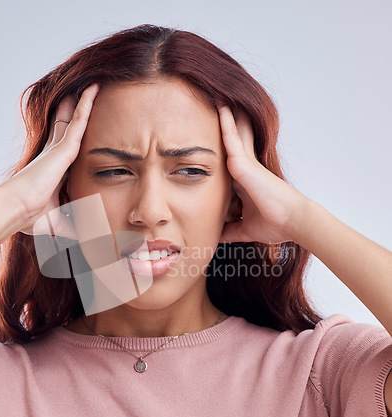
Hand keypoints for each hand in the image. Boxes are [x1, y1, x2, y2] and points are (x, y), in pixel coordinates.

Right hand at [0, 83, 99, 237]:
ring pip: (74, 121)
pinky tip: (94, 89)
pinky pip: (79, 122)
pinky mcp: (62, 149)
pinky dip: (86, 105)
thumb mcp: (59, 223)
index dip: (70, 135)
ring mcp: (58, 152)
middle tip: (81, 96)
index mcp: (53, 172)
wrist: (14, 210)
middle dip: (73, 112)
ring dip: (83, 103)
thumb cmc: (29, 218)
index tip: (75, 127)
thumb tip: (86, 244)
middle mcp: (54, 157)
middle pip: (67, 128)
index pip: (64, 148)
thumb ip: (73, 228)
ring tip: (93, 85)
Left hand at [218, 105, 310, 243]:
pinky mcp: (245, 164)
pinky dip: (225, 123)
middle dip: (226, 124)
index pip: (229, 159)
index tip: (208, 136)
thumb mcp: (244, 228)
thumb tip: (215, 237)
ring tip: (213, 94)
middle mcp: (245, 168)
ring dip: (224, 116)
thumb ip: (229, 230)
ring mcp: (246, 164)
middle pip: (234, 140)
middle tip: (213, 103)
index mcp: (244, 181)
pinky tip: (219, 106)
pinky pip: (232, 139)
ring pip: (233, 134)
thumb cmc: (275, 223)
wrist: (293, 222)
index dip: (221, 146)